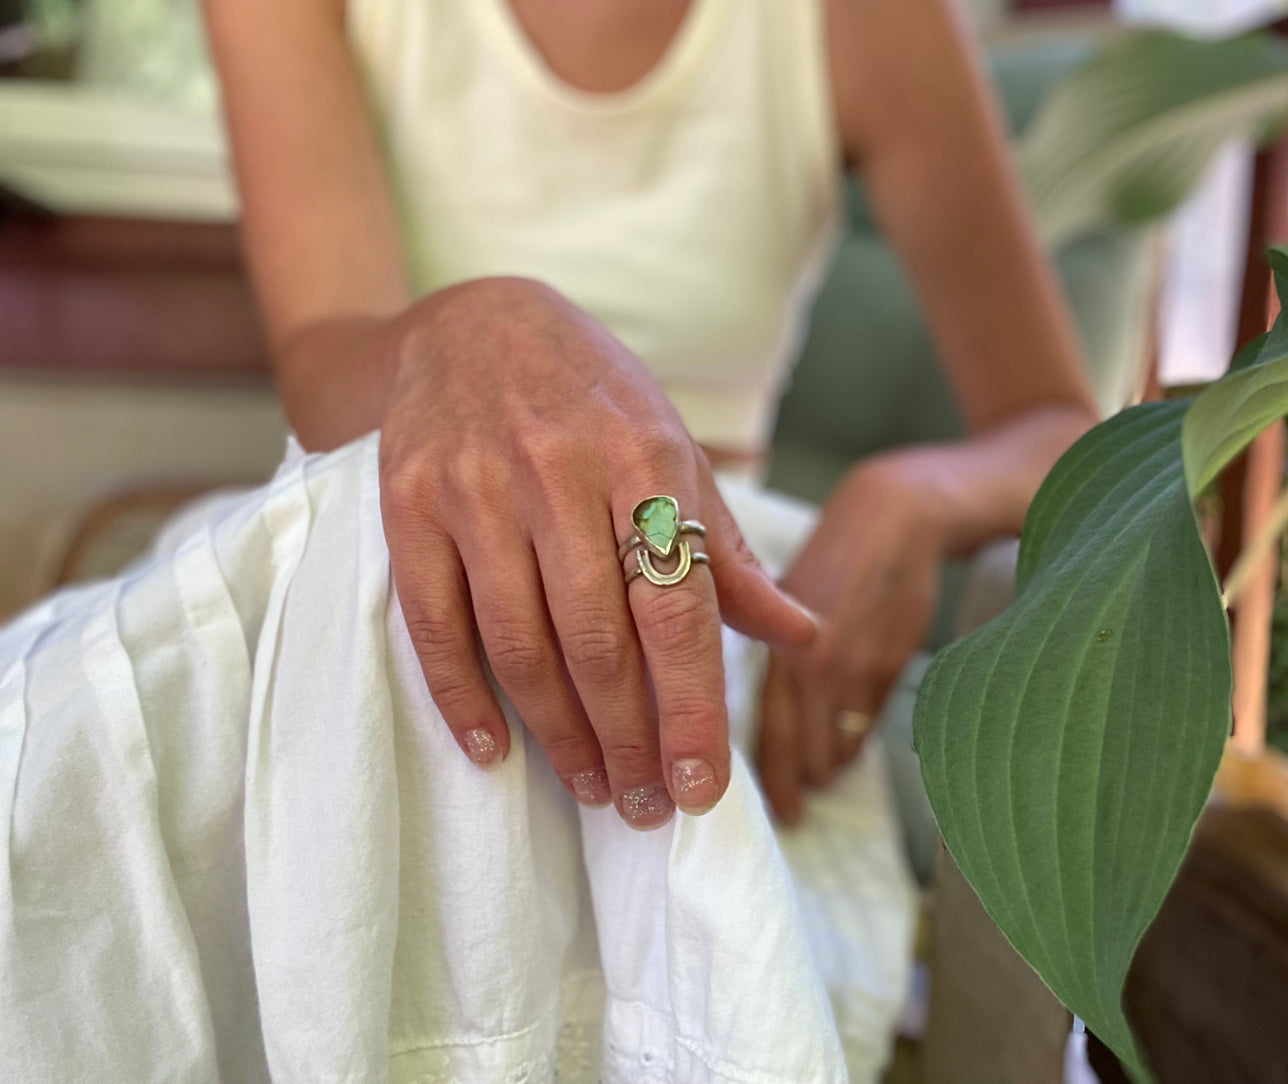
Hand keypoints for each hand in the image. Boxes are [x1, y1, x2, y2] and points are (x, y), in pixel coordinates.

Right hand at [377, 277, 816, 828]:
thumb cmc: (594, 401)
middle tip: (643, 805)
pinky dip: (461, 697)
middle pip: (598, 641)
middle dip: (628, 739)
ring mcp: (477, 488)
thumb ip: (727, 552)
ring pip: (520, 643)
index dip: (690, 708)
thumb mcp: (674, 455)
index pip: (676, 610)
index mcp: (646, 461)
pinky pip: (434, 622)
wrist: (476, 324)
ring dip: (558, 733)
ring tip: (590, 786)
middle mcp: (560, 472)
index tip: (699, 786)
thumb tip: (800, 636)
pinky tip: (494, 748)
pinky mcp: (409, 503)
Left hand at [757, 452, 943, 824]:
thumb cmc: (832, 560)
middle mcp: (810, 668)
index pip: (767, 736)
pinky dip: (858, 741)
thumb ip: (772, 656)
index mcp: (775, 650)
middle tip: (797, 801)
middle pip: (803, 756)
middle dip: (801, 781)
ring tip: (826, 768)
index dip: (772, 781)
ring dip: (831, 766)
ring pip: (839, 750)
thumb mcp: (784, 604)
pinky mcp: (892, 668)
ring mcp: (854, 672)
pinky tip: (852, 741)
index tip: (776, 812)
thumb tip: (763, 711)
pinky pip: (869, 727)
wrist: (894, 522)